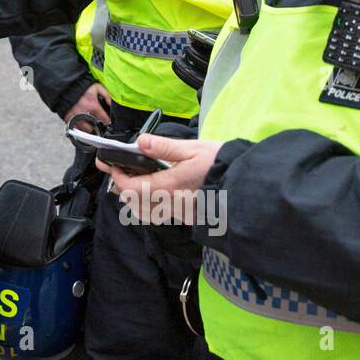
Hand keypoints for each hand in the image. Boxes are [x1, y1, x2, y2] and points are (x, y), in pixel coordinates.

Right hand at [63, 82, 112, 125]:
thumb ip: (106, 95)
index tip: (107, 122)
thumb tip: (111, 104)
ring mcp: (75, 116)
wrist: (68, 86)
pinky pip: (74, 126)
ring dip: (87, 128)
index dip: (107, 121)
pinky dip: (78, 127)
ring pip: (83, 128)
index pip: (103, 118)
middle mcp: (84, 112)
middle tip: (98, 125)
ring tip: (90, 125)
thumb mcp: (97, 87)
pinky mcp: (67, 117)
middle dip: (96, 127)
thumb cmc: (82, 87)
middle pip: (92, 126)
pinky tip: (80, 124)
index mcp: (92, 105)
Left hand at [97, 135, 222, 224]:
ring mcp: (178, 213)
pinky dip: (147, 205)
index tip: (112, 164)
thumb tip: (141, 141)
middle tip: (119, 170)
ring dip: (133, 198)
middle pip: (133, 202)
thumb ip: (164, 147)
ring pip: (144, 212)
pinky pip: (158, 215)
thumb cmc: (221, 165)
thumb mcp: (193, 149)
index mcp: (168, 187)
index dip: (118, 177)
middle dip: (121, 187)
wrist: (247, 188)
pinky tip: (152, 192)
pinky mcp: (185, 217)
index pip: (131, 188)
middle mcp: (170, 204)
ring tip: (133, 180)